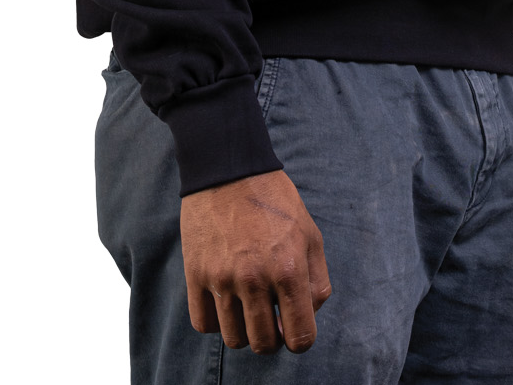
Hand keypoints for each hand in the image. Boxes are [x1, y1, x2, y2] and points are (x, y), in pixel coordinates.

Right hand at [181, 168, 332, 352]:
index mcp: (289, 269)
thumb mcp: (310, 233)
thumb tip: (307, 317)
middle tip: (270, 317)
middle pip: (264, 344)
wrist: (230, 168)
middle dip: (272, 338)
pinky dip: (216, 322)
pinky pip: (204, 324)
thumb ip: (317, 281)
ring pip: (233, 339)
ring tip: (247, 307)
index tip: (293, 327)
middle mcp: (255, 279)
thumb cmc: (275, 200)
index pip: (300, 338)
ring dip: (243, 331)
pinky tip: (225, 302)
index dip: (300, 339)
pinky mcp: (196, 274)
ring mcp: (222, 278)